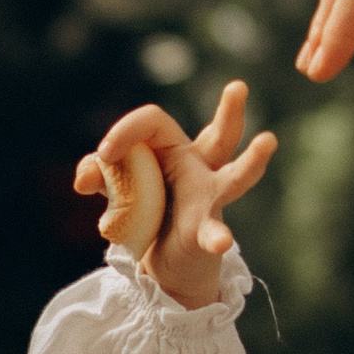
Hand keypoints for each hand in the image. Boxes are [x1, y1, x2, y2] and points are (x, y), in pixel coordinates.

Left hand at [76, 81, 277, 311]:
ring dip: (252, 161)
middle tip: (237, 88)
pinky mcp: (206, 230)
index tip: (105, 156)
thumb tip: (85, 178)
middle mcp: (199, 169)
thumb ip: (100, 175)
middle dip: (229, 113)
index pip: (153, 123)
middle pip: (219, 136)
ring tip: (268, 142)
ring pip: (235, 176)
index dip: (127, 132)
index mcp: (175, 151)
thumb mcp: (118, 189)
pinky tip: (220, 241)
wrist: (164, 265)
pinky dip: (215, 236)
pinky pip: (212, 232)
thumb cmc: (146, 216)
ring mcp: (210, 199)